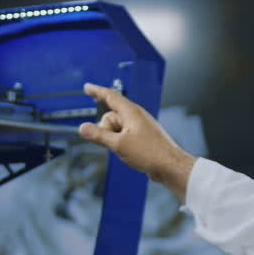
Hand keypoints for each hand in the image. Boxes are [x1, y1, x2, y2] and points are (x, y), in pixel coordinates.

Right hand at [78, 83, 196, 199]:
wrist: (170, 167)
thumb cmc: (151, 153)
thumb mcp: (119, 144)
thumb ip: (99, 136)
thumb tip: (83, 128)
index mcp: (131, 112)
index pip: (110, 96)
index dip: (97, 91)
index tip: (88, 87)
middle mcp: (136, 117)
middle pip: (110, 117)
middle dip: (105, 129)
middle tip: (114, 142)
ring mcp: (139, 127)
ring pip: (116, 128)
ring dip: (113, 139)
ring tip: (125, 150)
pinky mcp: (142, 137)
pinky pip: (123, 136)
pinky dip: (120, 143)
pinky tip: (128, 153)